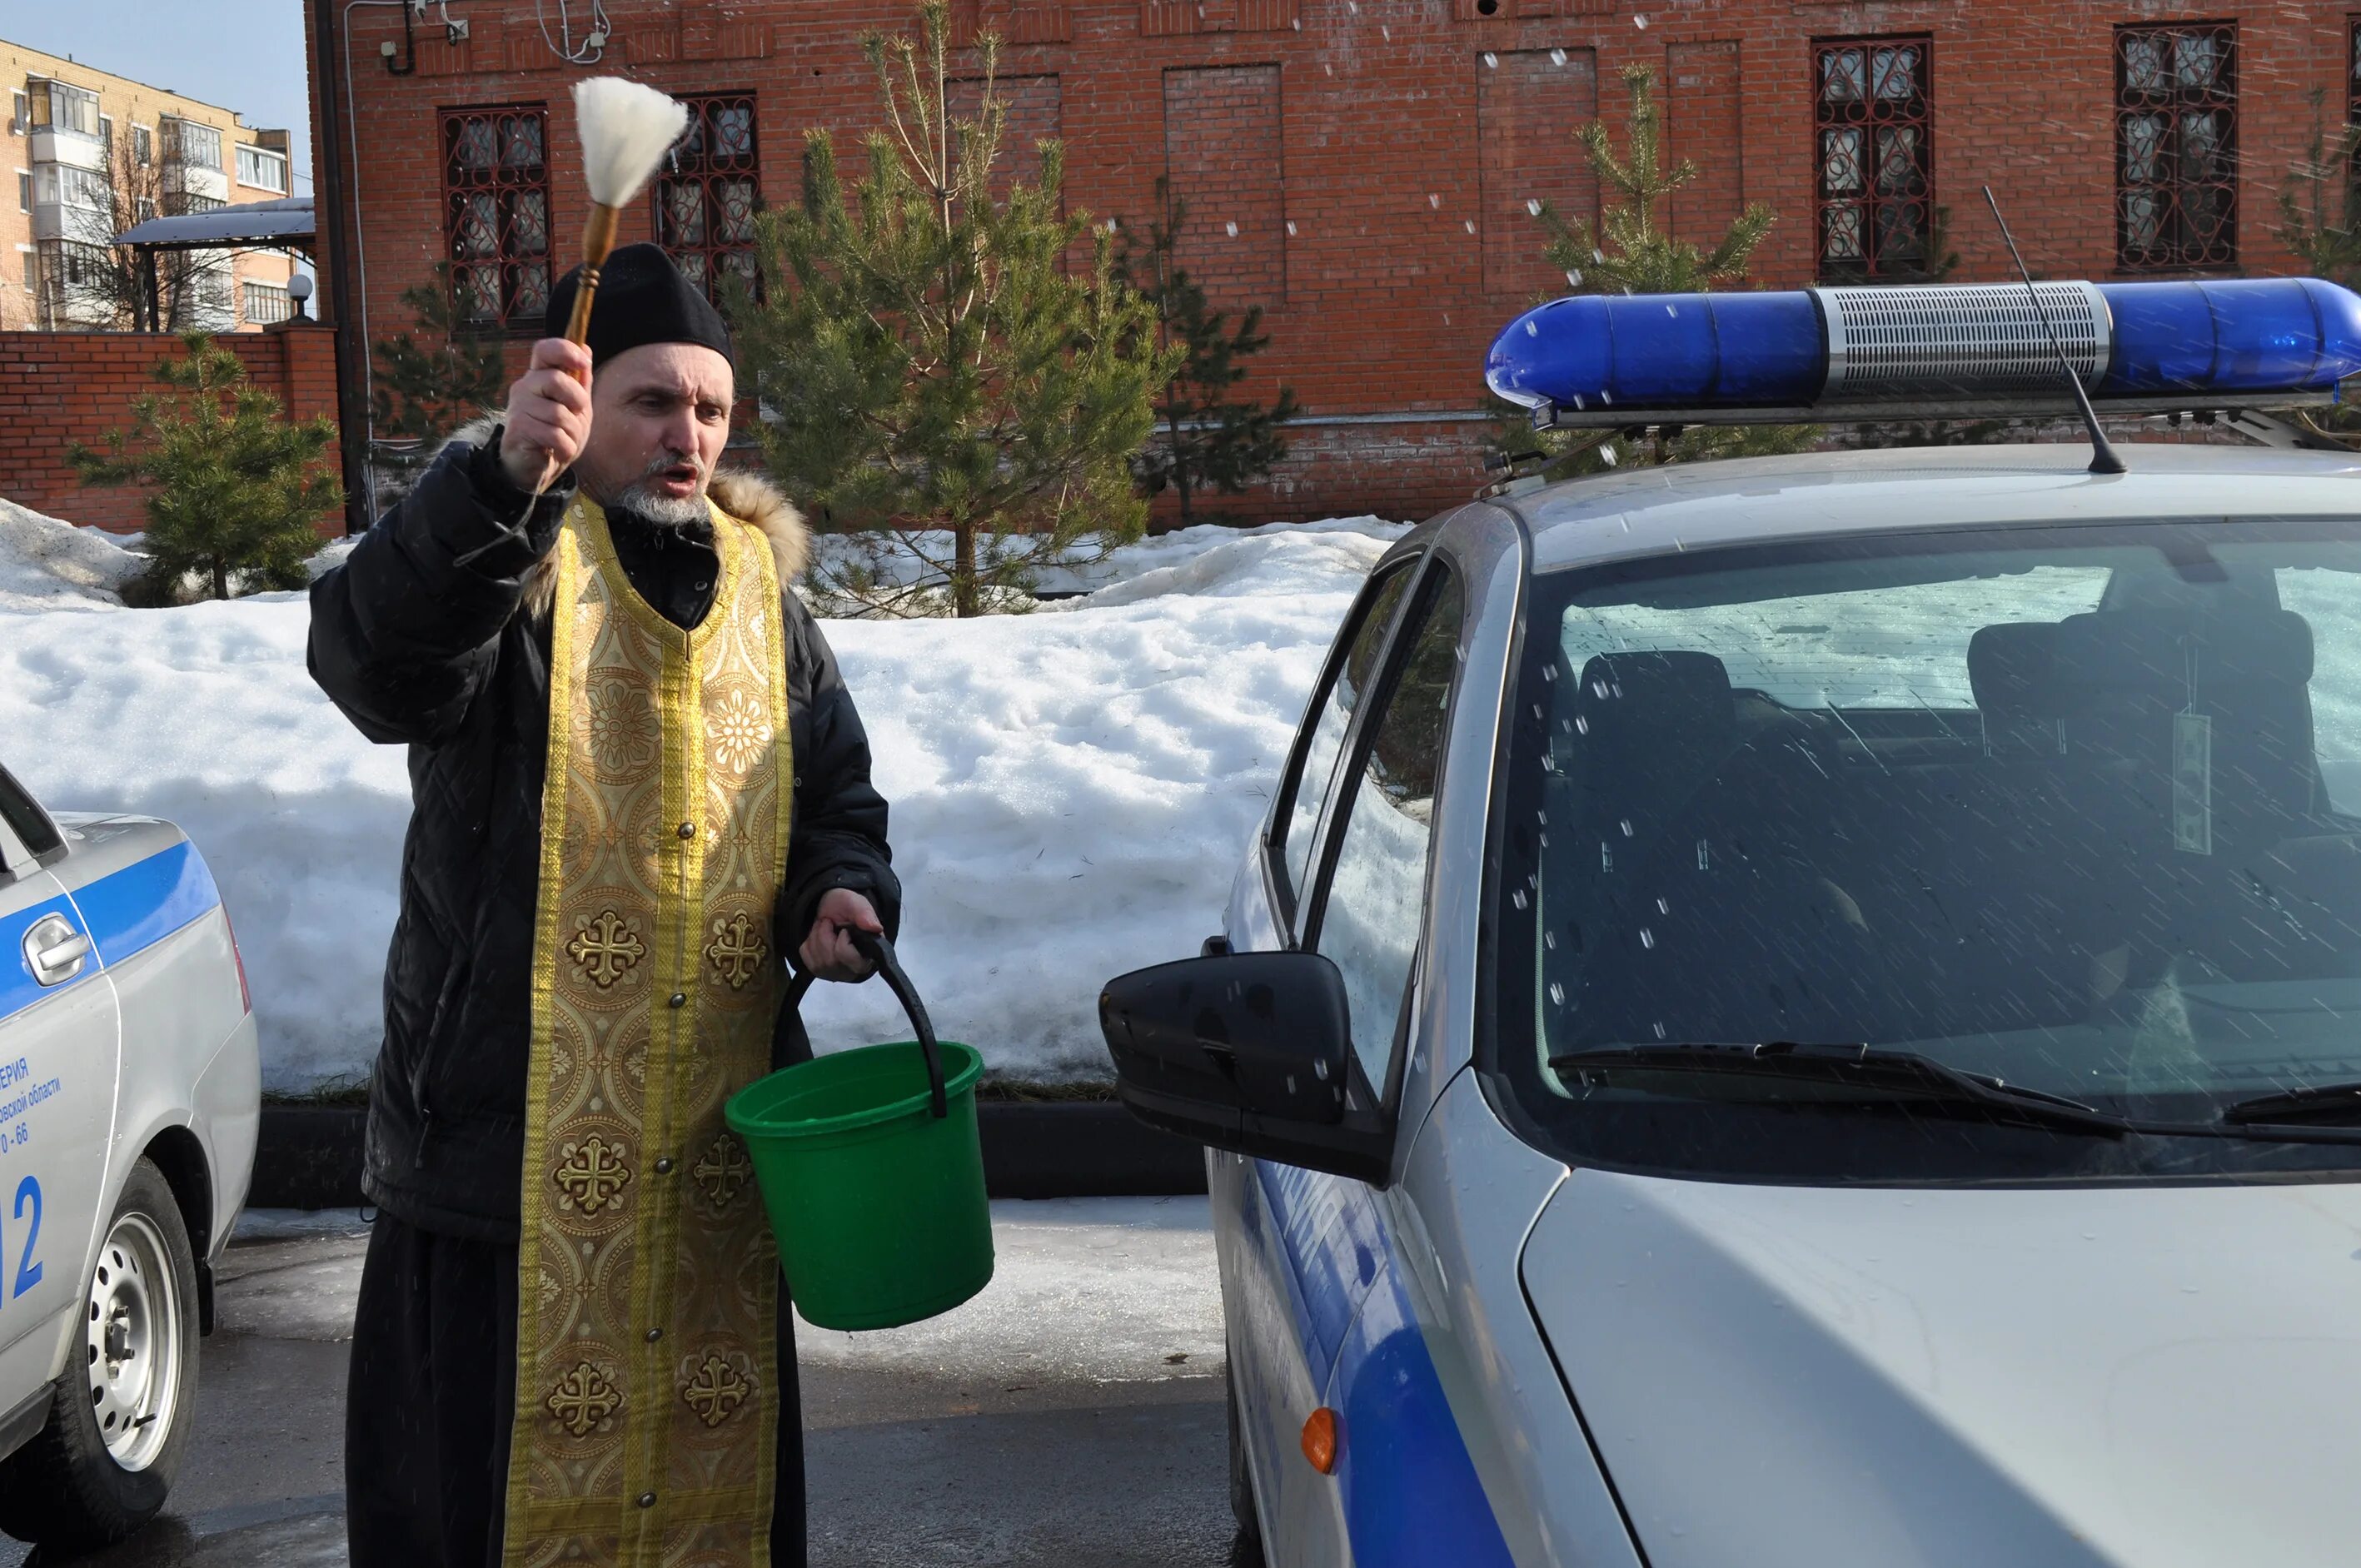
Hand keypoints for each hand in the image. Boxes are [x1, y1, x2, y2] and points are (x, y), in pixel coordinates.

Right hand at [497, 338, 593, 492]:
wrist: (536, 469)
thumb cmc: (556, 434)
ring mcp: (518, 407)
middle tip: (577, 415)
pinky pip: (554, 435)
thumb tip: (586, 349)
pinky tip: (559, 451)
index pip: (544, 350)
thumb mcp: (576, 407)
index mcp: (539, 377)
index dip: (564, 350)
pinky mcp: (518, 429)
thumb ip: (580, 381)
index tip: (583, 362)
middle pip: (555, 380)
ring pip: (558, 413)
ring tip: (566, 440)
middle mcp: (525, 387)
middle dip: (577, 400)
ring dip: (572, 432)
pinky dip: (565, 447)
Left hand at [799, 889, 883, 981]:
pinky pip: (807, 959)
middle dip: (825, 935)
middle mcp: (853, 970)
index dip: (843, 941)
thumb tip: (875, 928)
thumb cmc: (846, 908)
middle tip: (829, 923)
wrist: (830, 908)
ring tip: (824, 928)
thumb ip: (866, 915)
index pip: (850, 958)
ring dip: (816, 937)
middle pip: (831, 960)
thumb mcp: (857, 904)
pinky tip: (818, 938)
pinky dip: (809, 944)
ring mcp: (836, 973)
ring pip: (818, 961)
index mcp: (869, 955)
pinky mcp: (820, 971)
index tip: (844, 929)